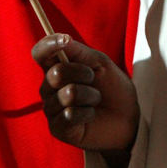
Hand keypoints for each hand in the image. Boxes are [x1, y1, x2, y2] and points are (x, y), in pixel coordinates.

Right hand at [32, 34, 139, 152]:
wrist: (126, 115)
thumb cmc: (111, 86)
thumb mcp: (99, 62)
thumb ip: (78, 51)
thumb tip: (62, 39)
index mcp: (56, 67)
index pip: (40, 53)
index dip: (48, 44)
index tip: (65, 40)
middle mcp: (48, 87)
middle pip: (56, 73)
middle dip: (84, 73)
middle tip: (94, 79)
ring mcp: (51, 108)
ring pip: (68, 94)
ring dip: (91, 95)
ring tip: (95, 100)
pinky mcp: (57, 128)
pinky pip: (70, 114)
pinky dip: (88, 112)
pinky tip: (91, 114)